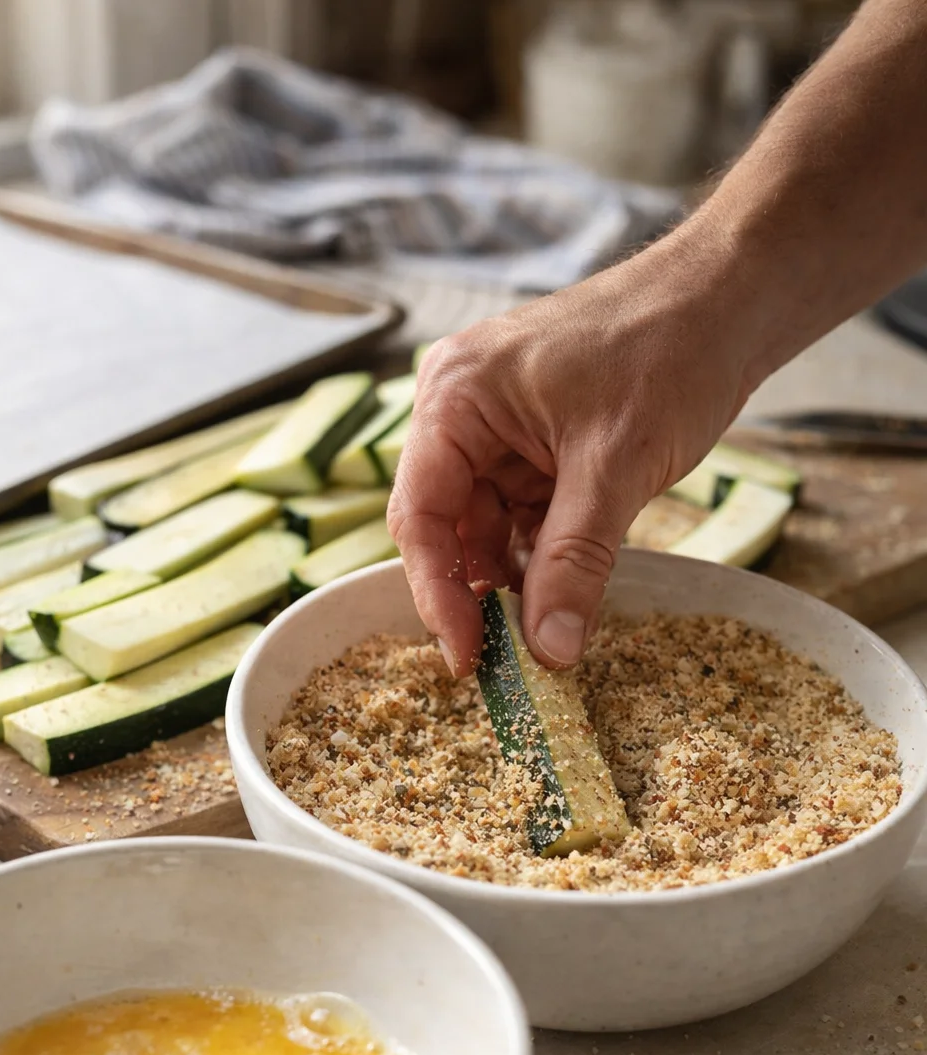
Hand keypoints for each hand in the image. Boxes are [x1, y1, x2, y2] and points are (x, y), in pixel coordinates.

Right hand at [387, 232, 755, 676]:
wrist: (732, 297)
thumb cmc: (668, 349)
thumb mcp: (615, 468)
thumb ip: (573, 564)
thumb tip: (550, 651)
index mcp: (455, 398)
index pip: (420, 516)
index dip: (437, 594)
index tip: (466, 660)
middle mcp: (461, 409)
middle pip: (447, 525)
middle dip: (477, 591)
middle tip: (507, 660)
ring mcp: (498, 425)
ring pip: (486, 526)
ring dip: (515, 577)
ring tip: (547, 629)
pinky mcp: (535, 441)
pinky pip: (521, 513)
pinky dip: (542, 553)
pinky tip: (565, 589)